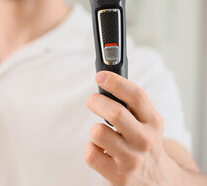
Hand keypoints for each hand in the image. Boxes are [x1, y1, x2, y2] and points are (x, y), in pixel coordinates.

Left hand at [85, 71, 173, 185]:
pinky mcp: (118, 175)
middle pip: (115, 112)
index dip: (116, 82)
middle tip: (92, 101)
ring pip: (98, 132)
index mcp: (152, 122)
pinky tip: (99, 150)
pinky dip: (90, 149)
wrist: (159, 182)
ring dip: (94, 130)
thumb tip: (105, 81)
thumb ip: (132, 105)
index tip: (100, 76)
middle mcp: (144, 140)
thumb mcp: (148, 123)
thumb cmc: (144, 145)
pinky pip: (91, 154)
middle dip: (96, 101)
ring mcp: (131, 159)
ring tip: (101, 133)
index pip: (136, 96)